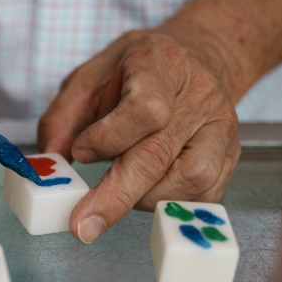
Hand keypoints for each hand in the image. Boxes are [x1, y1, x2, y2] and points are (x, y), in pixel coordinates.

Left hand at [38, 29, 240, 242]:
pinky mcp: (231, 152)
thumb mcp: (88, 78)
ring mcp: (221, 126)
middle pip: (160, 154)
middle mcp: (199, 95)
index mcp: (161, 65)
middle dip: (115, 196)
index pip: (145, 110)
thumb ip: (62, 118)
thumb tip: (50, 162)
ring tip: (120, 189)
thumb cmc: (135, 70)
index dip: (109, 138)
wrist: (194, 57)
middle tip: (83, 224)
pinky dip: (170, 202)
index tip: (80, 152)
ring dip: (144, 197)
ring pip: (189, 179)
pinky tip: (146, 192)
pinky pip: (205, 193)